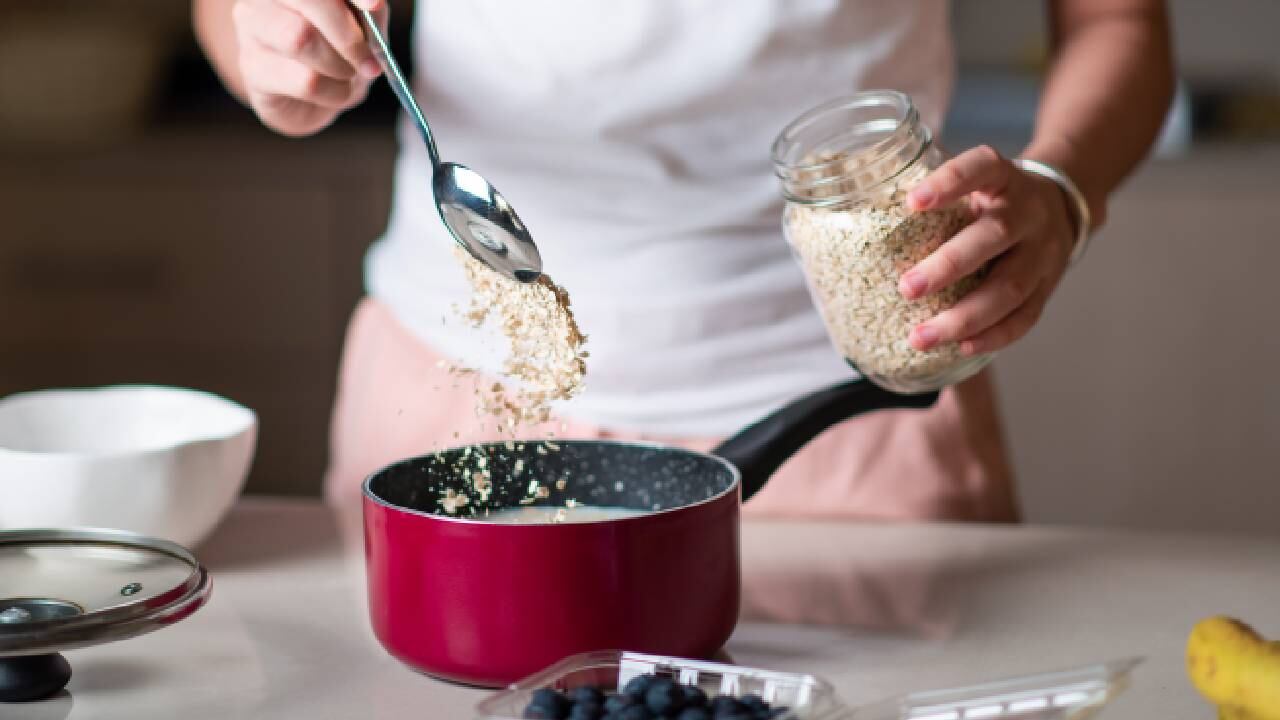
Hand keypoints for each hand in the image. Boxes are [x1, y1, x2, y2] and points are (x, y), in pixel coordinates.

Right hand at [231, 0, 387, 136]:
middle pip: (308, 0)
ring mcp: (251, 29)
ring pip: (300, 39)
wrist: (312, 100)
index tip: (374, 5)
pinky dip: (334, 92)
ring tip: (347, 75)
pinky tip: (333, 92)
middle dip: (347, 35)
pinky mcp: (253, 69)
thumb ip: (369, 13)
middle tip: (369, 62)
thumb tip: (373, 5)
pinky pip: (305, 81)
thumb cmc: (336, 55)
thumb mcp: (362, 29)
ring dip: (339, 65)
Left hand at [899, 145, 1075, 355]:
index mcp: (1004, 179)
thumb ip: (933, 196)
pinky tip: (962, 347)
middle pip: (994, 237)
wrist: (1062, 208)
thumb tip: (857, 215)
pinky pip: (1025, 318)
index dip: (950, 182)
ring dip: (963, 317)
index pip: (982, 168)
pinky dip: (993, 336)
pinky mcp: (1048, 288)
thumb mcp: (974, 183)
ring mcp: (1043, 253)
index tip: (912, 202)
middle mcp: (1029, 213)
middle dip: (948, 266)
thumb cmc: (994, 200)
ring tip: (920, 337)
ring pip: (1009, 288)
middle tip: (906, 289)